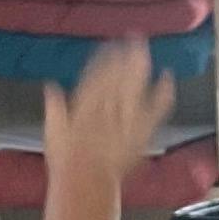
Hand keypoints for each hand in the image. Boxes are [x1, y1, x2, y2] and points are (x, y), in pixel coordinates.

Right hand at [39, 38, 172, 193]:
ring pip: (134, 87)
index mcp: (85, 105)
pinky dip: (162, 93)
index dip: (105, 58)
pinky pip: (154, 109)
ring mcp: (125, 119)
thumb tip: (50, 88)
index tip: (110, 45)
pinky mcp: (140, 131)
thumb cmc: (67, 161)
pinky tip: (168, 79)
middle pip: (119, 76)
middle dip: (127, 55)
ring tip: (146, 51)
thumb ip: (54, 107)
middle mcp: (106, 108)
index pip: (97, 75)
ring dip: (141, 68)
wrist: (85, 182)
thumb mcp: (53, 132)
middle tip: (135, 37)